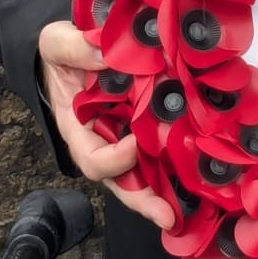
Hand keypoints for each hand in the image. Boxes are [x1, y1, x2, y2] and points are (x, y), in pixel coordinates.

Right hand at [38, 20, 173, 230]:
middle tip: (168, 215)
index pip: (92, 157)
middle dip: (143, 199)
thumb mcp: (56, 43)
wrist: (75, 47)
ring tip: (187, 211)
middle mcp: (104, 139)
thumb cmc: (61, 53)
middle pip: (122, 179)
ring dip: (164, 190)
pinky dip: (178, 160)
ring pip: (144, 172)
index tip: (135, 144)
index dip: (113, 159)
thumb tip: (106, 53)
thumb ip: (76, 48)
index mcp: (78, 127)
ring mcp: (127, 135)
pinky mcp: (149, 125)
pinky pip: (162, 146)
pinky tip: (201, 172)